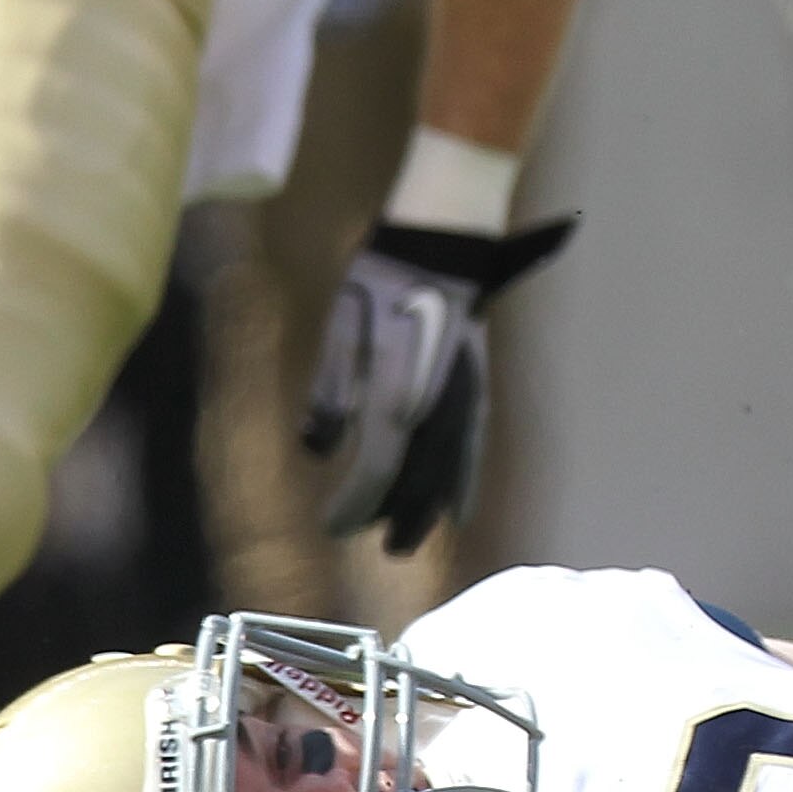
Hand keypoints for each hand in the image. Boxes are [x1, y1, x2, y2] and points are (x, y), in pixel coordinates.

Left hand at [300, 218, 572, 551]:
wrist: (444, 243)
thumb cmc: (382, 280)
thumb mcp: (341, 332)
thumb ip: (329, 396)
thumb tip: (315, 452)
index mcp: (399, 396)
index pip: (375, 472)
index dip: (352, 506)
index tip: (329, 526)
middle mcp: (437, 408)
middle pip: (419, 482)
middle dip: (396, 519)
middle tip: (379, 548)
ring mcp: (464, 399)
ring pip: (450, 471)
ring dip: (431, 507)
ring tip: (414, 535)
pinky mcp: (477, 387)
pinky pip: (473, 447)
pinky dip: (464, 480)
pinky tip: (459, 503)